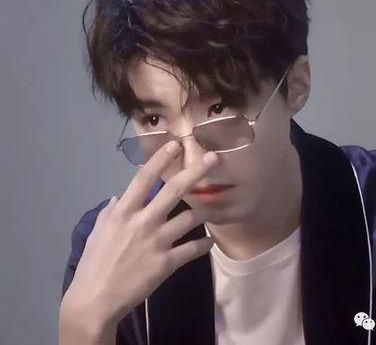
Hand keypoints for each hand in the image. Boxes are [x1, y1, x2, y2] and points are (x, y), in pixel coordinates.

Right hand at [63, 140, 218, 324]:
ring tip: (210, 209)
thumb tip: (119, 198)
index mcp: (124, 212)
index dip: (161, 159)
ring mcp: (157, 241)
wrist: (95, 300)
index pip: (144, 178)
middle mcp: (143, 221)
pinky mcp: (167, 262)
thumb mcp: (98, 232)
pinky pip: (193, 249)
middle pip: (174, 190)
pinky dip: (204, 244)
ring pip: (190, 218)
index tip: (175, 145)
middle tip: (213, 158)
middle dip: (196, 171)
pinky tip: (210, 242)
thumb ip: (111, 212)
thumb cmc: (94, 263)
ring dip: (204, 211)